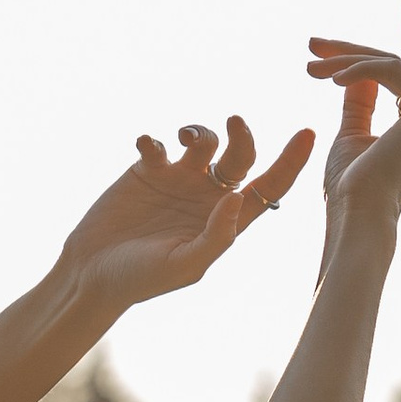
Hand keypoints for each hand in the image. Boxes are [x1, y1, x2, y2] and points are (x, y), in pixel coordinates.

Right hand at [53, 112, 315, 311]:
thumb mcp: (184, 265)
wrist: (93, 274)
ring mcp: (179, 179)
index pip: (270, 185)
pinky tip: (147, 147)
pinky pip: (159, 141)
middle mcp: (208, 195)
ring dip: (201, 131)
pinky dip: (155, 138)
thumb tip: (238, 197)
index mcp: (227, 220)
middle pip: (241, 155)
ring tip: (185, 139)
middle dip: (243, 135)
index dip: (291, 161)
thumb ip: (216, 235)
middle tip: (236, 122)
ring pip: (205, 140)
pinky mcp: (147, 169)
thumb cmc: (142, 279)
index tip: (307, 132)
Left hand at [307, 6, 400, 242]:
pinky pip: (387, 70)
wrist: (359, 216)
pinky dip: (355, 69)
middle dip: (356, 47)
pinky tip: (329, 78)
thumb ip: (360, 101)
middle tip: (313, 41)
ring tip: (308, 66)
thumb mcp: (352, 134)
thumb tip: (356, 71)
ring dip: (344, 59)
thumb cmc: (351, 188)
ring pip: (388, 63)